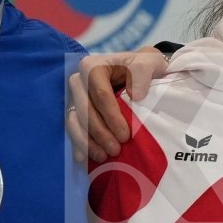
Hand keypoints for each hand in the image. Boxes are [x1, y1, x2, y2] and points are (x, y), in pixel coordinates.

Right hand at [69, 47, 167, 162]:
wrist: (140, 72)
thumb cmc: (144, 67)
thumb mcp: (149, 63)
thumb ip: (143, 72)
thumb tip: (135, 95)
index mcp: (93, 66)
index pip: (99, 93)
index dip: (111, 115)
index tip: (125, 135)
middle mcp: (79, 81)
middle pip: (85, 109)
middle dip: (99, 132)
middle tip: (116, 150)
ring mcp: (75, 97)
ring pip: (75, 120)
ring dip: (87, 141)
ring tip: (103, 157)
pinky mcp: (76, 111)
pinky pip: (72, 128)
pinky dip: (79, 144)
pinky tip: (85, 159)